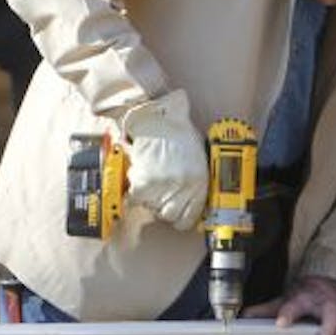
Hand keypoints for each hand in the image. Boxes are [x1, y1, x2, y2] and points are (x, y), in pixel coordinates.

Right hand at [123, 90, 207, 229]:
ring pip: (151, 208)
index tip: (176, 214)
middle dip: (163, 207)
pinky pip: (136, 198)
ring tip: (151, 180)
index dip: (181, 217)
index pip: (189, 217)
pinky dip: (135, 191)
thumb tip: (191, 201)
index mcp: (200, 181)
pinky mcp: (145, 183)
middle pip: (169, 216)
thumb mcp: (196, 158)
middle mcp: (184, 187)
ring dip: (149, 198)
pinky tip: (140, 178)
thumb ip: (195, 181)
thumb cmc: (177, 132)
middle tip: (160, 194)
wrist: (157, 117)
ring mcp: (164, 186)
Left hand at [243, 275, 335, 334]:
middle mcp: (320, 297)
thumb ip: (265, 311)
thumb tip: (242, 318)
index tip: (280, 325)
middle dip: (327, 324)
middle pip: (327, 308)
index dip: (287, 314)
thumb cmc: (302, 295)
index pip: (292, 304)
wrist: (324, 281)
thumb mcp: (283, 300)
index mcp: (300, 297)